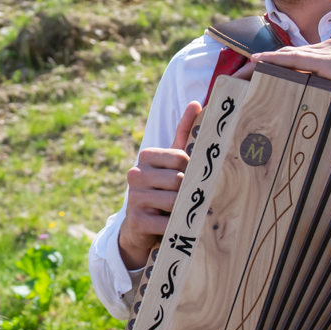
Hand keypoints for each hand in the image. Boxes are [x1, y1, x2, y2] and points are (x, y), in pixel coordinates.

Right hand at [117, 100, 200, 269]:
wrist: (140, 225)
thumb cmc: (163, 188)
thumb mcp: (173, 161)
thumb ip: (184, 132)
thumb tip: (197, 103)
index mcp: (146, 156)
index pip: (180, 157)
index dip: (191, 169)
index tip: (191, 177)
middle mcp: (135, 174)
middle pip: (178, 180)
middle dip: (188, 191)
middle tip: (190, 198)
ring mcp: (133, 198)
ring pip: (174, 201)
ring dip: (184, 209)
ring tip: (183, 211)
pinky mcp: (136, 221)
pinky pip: (167, 223)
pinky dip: (176, 226)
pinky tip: (174, 225)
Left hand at [249, 38, 330, 133]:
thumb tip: (321, 114)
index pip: (298, 60)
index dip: (273, 66)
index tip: (252, 79)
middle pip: (287, 55)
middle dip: (260, 65)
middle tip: (236, 78)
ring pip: (289, 56)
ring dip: (264, 64)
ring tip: (240, 75)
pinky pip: (300, 60)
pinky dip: (277, 61)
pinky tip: (259, 64)